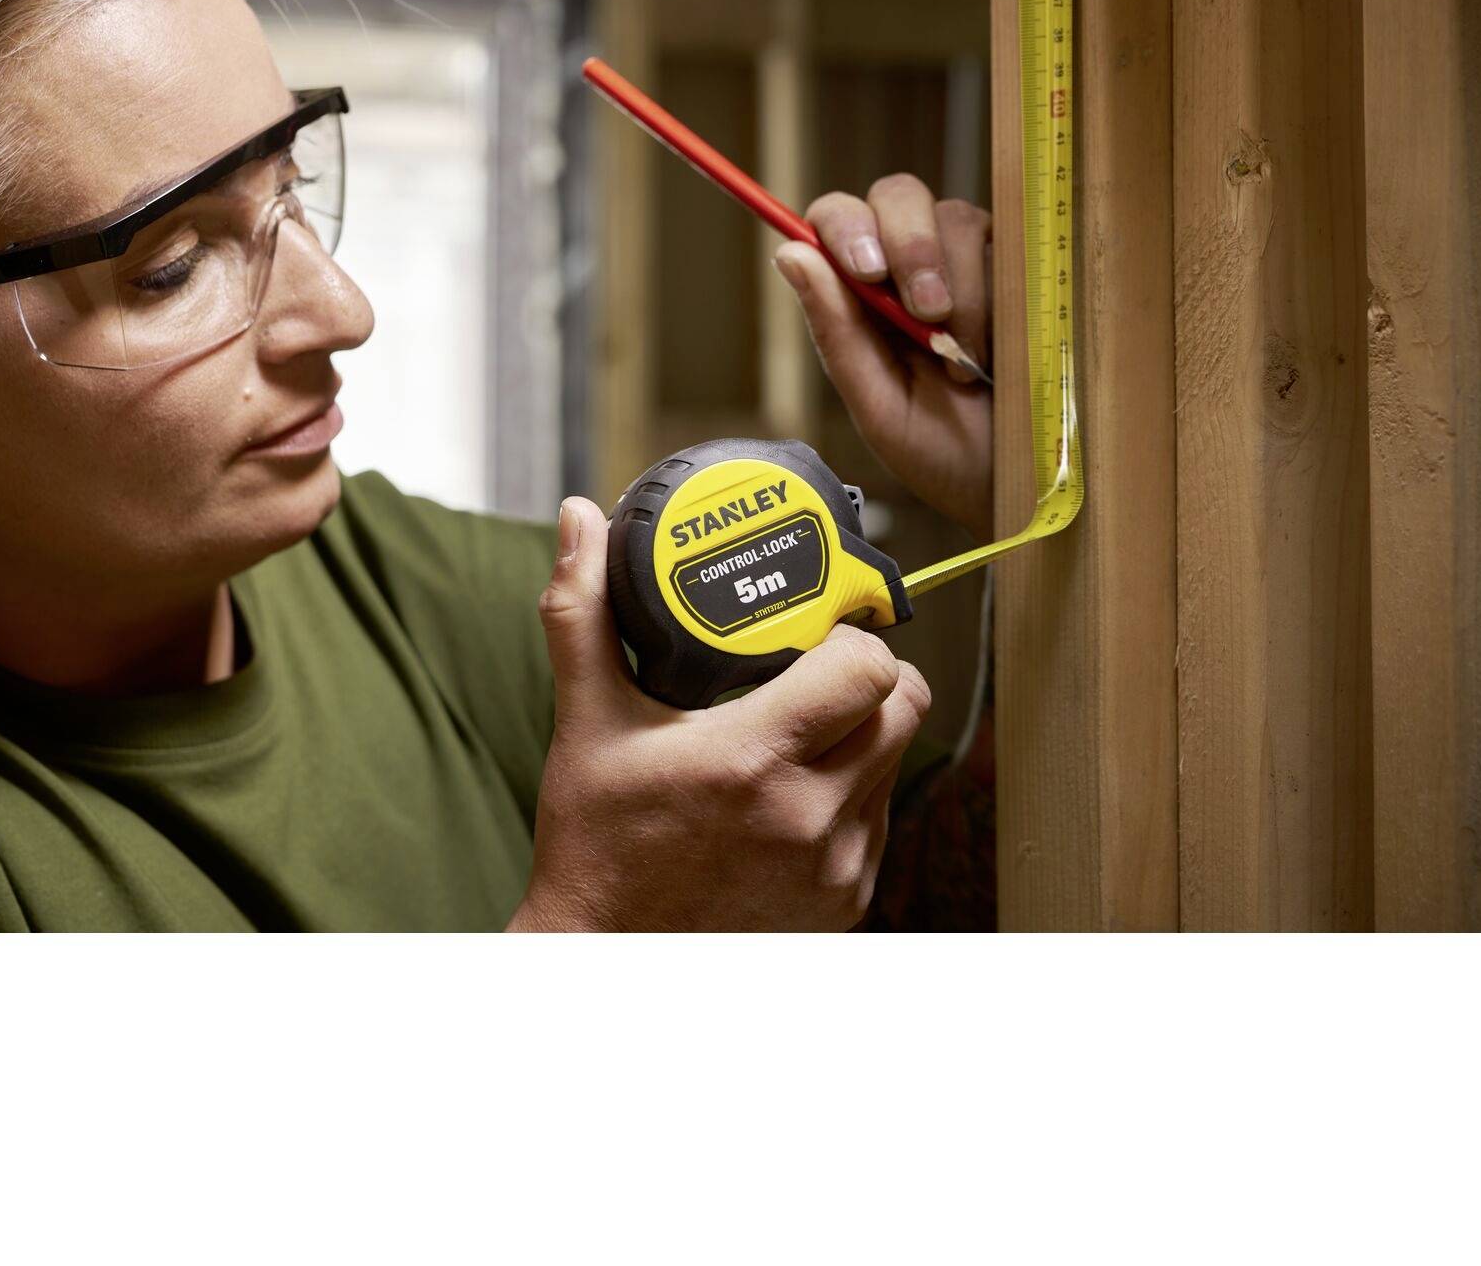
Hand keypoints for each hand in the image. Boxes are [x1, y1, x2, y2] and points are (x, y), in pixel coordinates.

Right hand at [506, 498, 931, 931]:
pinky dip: (857, 796)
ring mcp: (836, 868)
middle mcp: (809, 817)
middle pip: (901, 708)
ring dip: (866, 736)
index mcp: (753, 761)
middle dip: (870, 679)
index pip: (870, 670)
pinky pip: (881, 822)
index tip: (818, 632)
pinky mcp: (846, 906)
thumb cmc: (595, 843)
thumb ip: (585, 614)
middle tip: (820, 669)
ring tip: (808, 726)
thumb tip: (579, 521)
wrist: (603, 960)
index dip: (854, 637)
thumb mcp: (586, 724)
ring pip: (897, 764)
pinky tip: (802, 788)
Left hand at [772, 176, 992, 537]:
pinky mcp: (1021, 269)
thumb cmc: (938, 450)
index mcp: (860, 292)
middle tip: (930, 313)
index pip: (837, 217)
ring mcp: (969, 260)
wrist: (1017, 485)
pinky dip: (1001, 293)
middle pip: (897, 194)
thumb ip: (835, 330)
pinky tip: (1001, 348)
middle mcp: (909, 264)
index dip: (848, 226)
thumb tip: (790, 253)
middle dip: (911, 245)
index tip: (868, 271)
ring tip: (965, 360)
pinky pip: (1011, 243)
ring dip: (962, 286)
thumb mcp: (876, 404)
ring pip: (955, 216)